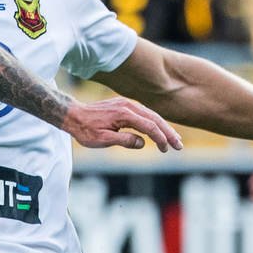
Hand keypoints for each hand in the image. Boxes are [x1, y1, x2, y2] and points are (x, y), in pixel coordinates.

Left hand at [63, 96, 182, 151]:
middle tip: (179, 146)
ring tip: (173, 140)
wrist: (73, 115)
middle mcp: (128, 106)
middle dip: (168, 132)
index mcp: (124, 114)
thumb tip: (142, 142)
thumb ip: (123, 141)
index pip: (149, 126)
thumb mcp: (102, 140)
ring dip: (163, 128)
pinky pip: (144, 114)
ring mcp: (127, 104)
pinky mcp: (125, 106)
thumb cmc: (85, 130)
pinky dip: (154, 122)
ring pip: (151, 115)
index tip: (167, 148)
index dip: (160, 137)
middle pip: (155, 118)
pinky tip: (159, 131)